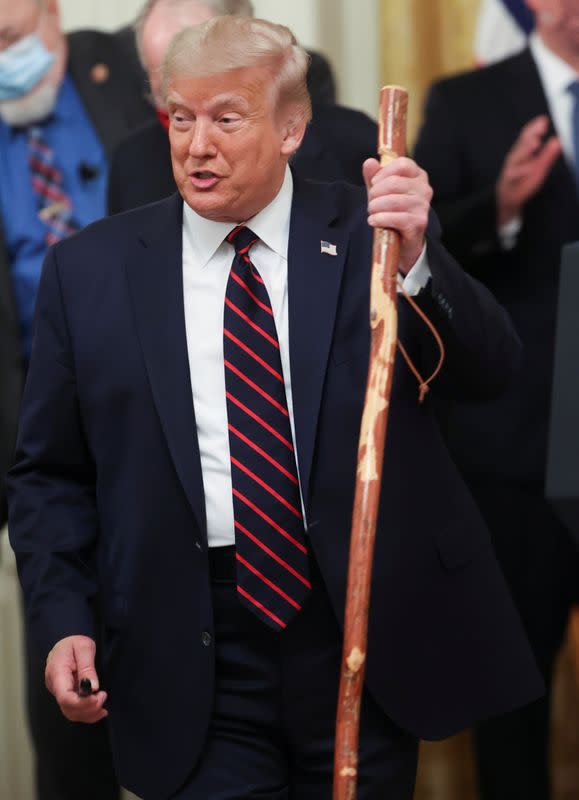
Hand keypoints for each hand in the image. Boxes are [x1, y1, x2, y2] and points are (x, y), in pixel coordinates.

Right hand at [45, 635, 107, 722]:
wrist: (67, 644)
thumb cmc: (74, 643)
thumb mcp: (84, 647)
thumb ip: (87, 666)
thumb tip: (93, 687)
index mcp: (57, 672)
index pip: (64, 696)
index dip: (81, 703)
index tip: (96, 698)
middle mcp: (55, 686)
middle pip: (68, 708)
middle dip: (88, 708)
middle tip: (103, 696)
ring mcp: (60, 692)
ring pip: (71, 712)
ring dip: (89, 713)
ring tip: (103, 701)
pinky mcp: (66, 695)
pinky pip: (74, 710)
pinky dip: (87, 713)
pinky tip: (99, 710)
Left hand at [363, 157, 431, 274]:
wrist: (403, 242)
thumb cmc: (393, 212)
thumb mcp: (381, 192)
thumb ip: (374, 177)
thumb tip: (369, 163)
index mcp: (418, 175)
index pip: (402, 164)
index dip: (383, 173)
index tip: (374, 184)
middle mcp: (424, 189)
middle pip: (394, 183)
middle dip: (375, 193)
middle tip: (371, 203)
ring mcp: (423, 206)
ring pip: (393, 200)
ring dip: (375, 207)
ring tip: (372, 213)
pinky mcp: (419, 222)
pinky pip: (395, 217)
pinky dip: (379, 219)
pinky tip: (374, 221)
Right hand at [496, 115, 560, 225]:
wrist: (508, 200)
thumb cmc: (523, 182)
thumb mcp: (538, 168)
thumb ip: (547, 155)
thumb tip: (558, 140)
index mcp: (521, 153)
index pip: (526, 137)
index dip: (534, 127)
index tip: (543, 119)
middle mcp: (514, 159)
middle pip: (521, 144)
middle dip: (530, 135)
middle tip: (540, 126)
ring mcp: (509, 170)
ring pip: (516, 157)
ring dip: (526, 149)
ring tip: (536, 142)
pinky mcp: (507, 182)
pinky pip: (514, 176)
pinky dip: (522, 171)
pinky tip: (531, 168)